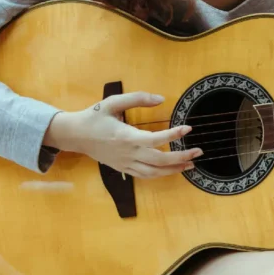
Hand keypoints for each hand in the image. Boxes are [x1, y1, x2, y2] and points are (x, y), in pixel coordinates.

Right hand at [44, 92, 202, 177]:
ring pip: (154, 172)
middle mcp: (128, 153)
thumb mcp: (113, 102)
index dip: (173, 135)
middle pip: (160, 160)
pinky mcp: (124, 168)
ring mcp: (126, 163)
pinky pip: (146, 175)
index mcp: (126, 137)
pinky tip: (173, 169)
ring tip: (191, 163)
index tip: (188, 128)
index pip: (155, 139)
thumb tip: (161, 98)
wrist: (74, 135)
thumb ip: (138, 98)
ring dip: (175, 169)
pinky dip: (161, 174)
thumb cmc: (94, 116)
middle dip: (181, 157)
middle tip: (198, 151)